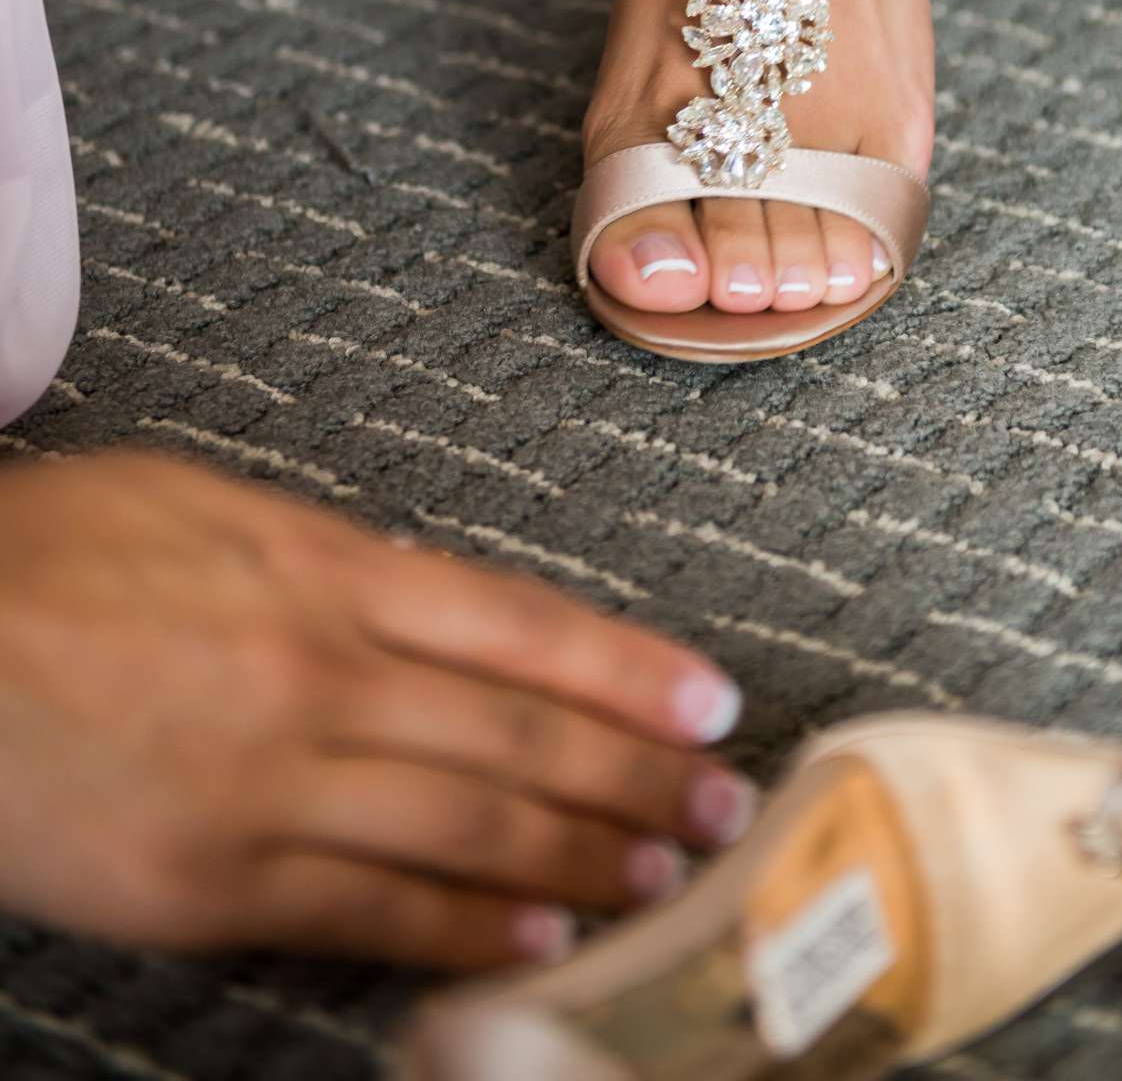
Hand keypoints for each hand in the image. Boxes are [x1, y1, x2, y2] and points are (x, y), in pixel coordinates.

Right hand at [0, 452, 753, 967]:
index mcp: (326, 568)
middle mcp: (323, 675)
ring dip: (581, 861)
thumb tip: (426, 604)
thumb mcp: (211, 508)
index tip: (706, 701)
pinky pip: (367, 915)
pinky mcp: (212, 884)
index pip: (520, 625)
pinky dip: (464, 933)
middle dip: (636, 777)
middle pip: (518, 738)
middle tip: (724, 807)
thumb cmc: (55, 555)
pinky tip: (538, 943)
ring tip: (664, 879)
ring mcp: (272, 787)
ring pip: (468, 832)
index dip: (625, 672)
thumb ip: (331, 561)